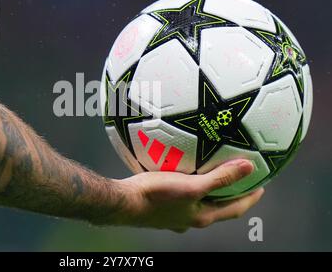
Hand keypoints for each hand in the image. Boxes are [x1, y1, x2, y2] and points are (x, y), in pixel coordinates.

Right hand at [115, 159, 263, 232]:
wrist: (124, 202)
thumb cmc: (156, 195)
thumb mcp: (192, 186)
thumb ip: (220, 178)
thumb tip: (248, 168)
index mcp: (202, 217)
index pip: (234, 209)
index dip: (250, 198)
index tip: (261, 186)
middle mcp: (191, 219)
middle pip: (218, 206)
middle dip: (231, 194)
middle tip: (241, 178)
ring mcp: (176, 215)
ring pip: (200, 202)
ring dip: (211, 191)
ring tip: (214, 173)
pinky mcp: (163, 207)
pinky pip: (184, 196)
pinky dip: (191, 186)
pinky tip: (183, 174)